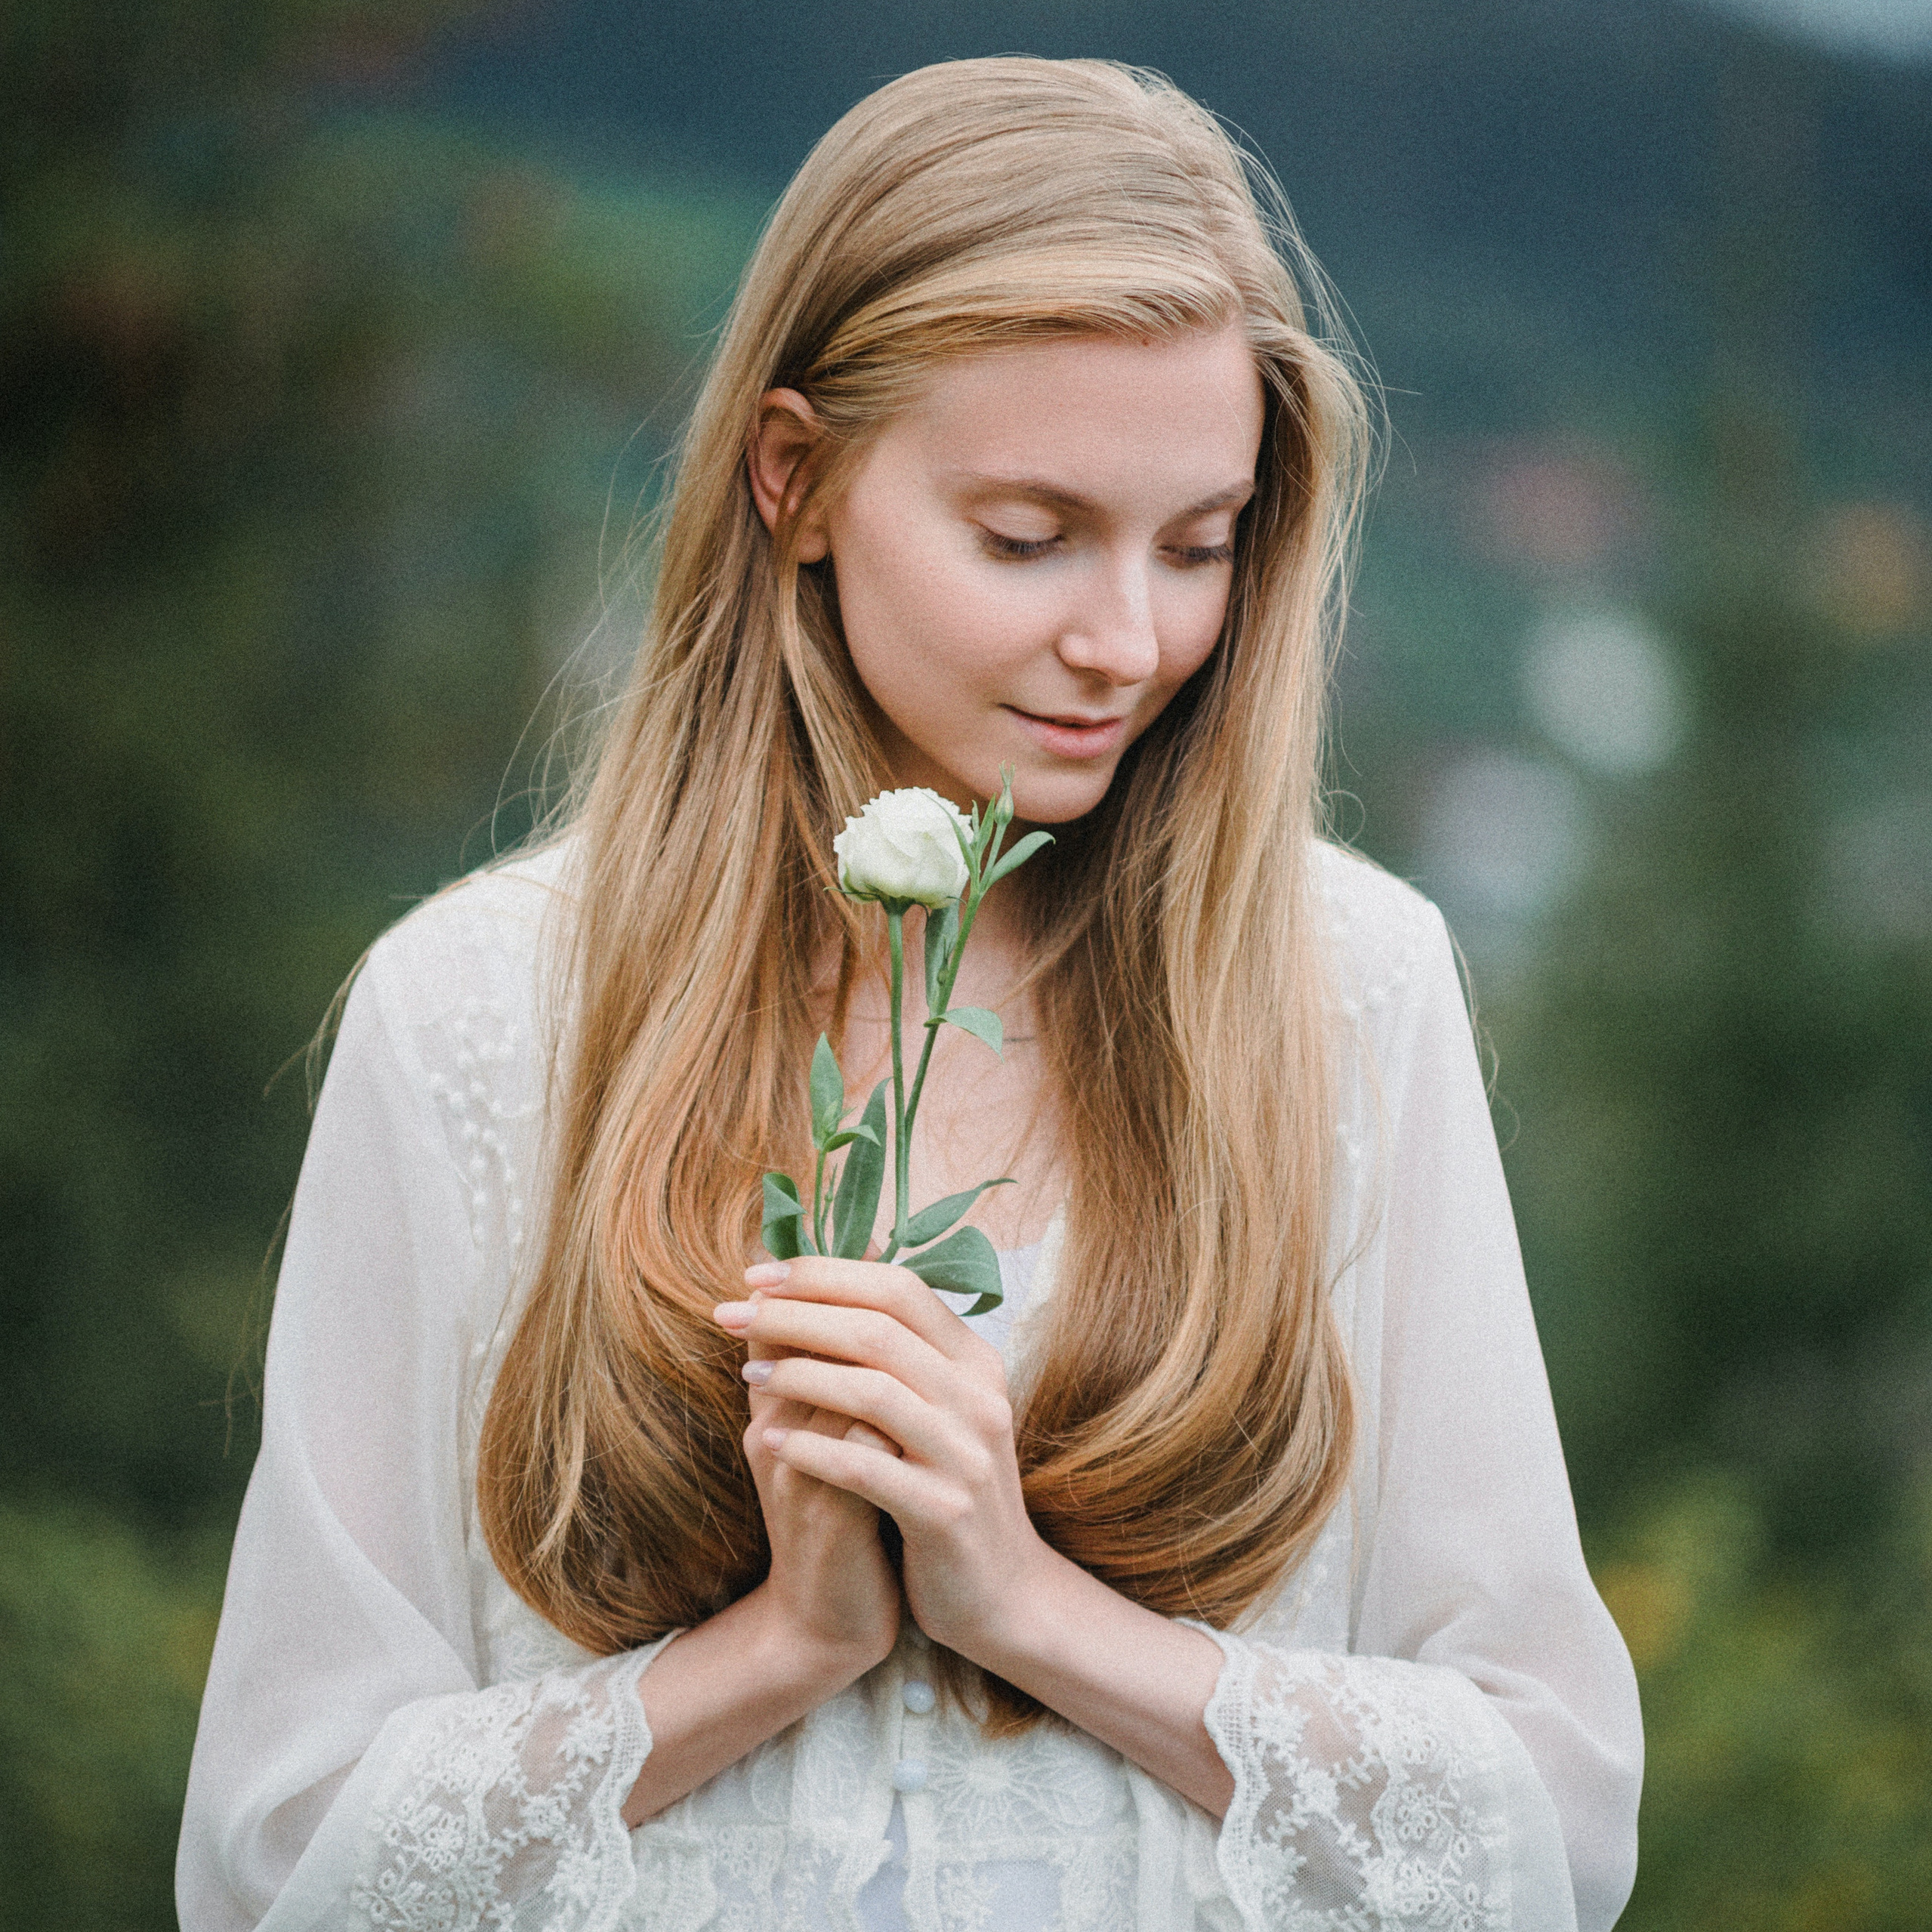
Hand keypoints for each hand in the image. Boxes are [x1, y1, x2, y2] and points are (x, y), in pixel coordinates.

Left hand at [727, 1254, 1234, 1817]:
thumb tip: (813, 1277)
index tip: (758, 1273)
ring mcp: (968, 1455)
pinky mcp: (946, 1513)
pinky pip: (867, 1468)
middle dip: (797, 1314)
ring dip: (798, 1377)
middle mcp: (980, 1397)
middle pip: (879, 1328)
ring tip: (747, 1377)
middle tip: (731, 1312)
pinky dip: (812, 1449)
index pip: (899, 1288)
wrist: (1000, 1594)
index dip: (825, 1273)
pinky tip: (769, 1442)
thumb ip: (885, 1350)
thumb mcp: (930, 1410)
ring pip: (873, 1391)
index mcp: (974, 1360)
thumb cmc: (944, 1487)